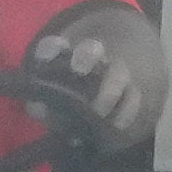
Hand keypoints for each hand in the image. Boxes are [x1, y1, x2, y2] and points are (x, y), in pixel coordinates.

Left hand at [22, 0, 167, 161]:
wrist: (87, 110)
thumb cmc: (61, 102)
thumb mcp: (45, 104)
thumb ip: (39, 105)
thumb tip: (38, 108)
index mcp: (63, 57)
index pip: (54, 46)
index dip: (50, 49)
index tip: (44, 59)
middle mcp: (90, 60)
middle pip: (91, 48)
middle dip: (86, 56)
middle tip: (78, 71)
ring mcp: (112, 73)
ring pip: (118, 71)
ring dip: (109, 89)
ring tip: (99, 111)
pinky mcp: (129, 91)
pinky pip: (133, 97)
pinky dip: (126, 111)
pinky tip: (115, 125)